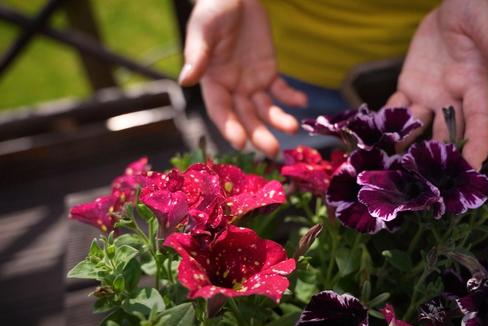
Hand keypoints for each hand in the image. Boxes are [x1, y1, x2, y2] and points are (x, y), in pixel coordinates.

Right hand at [178, 0, 306, 157]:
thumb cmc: (213, 9)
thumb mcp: (203, 30)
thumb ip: (197, 55)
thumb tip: (185, 80)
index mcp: (213, 82)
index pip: (221, 111)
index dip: (229, 127)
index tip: (240, 143)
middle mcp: (232, 88)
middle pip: (246, 117)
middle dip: (259, 134)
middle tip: (273, 150)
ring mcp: (252, 83)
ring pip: (265, 109)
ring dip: (278, 120)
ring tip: (292, 127)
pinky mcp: (269, 73)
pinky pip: (281, 89)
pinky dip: (291, 96)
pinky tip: (302, 101)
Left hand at [387, 0, 487, 168]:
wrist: (453, 7)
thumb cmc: (474, 11)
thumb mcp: (483, 22)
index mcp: (475, 85)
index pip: (480, 120)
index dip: (478, 143)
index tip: (473, 167)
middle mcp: (454, 98)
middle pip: (449, 132)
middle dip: (441, 158)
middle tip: (430, 183)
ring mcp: (431, 95)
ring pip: (420, 127)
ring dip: (409, 145)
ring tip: (395, 168)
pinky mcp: (410, 87)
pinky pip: (397, 108)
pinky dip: (387, 122)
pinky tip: (376, 137)